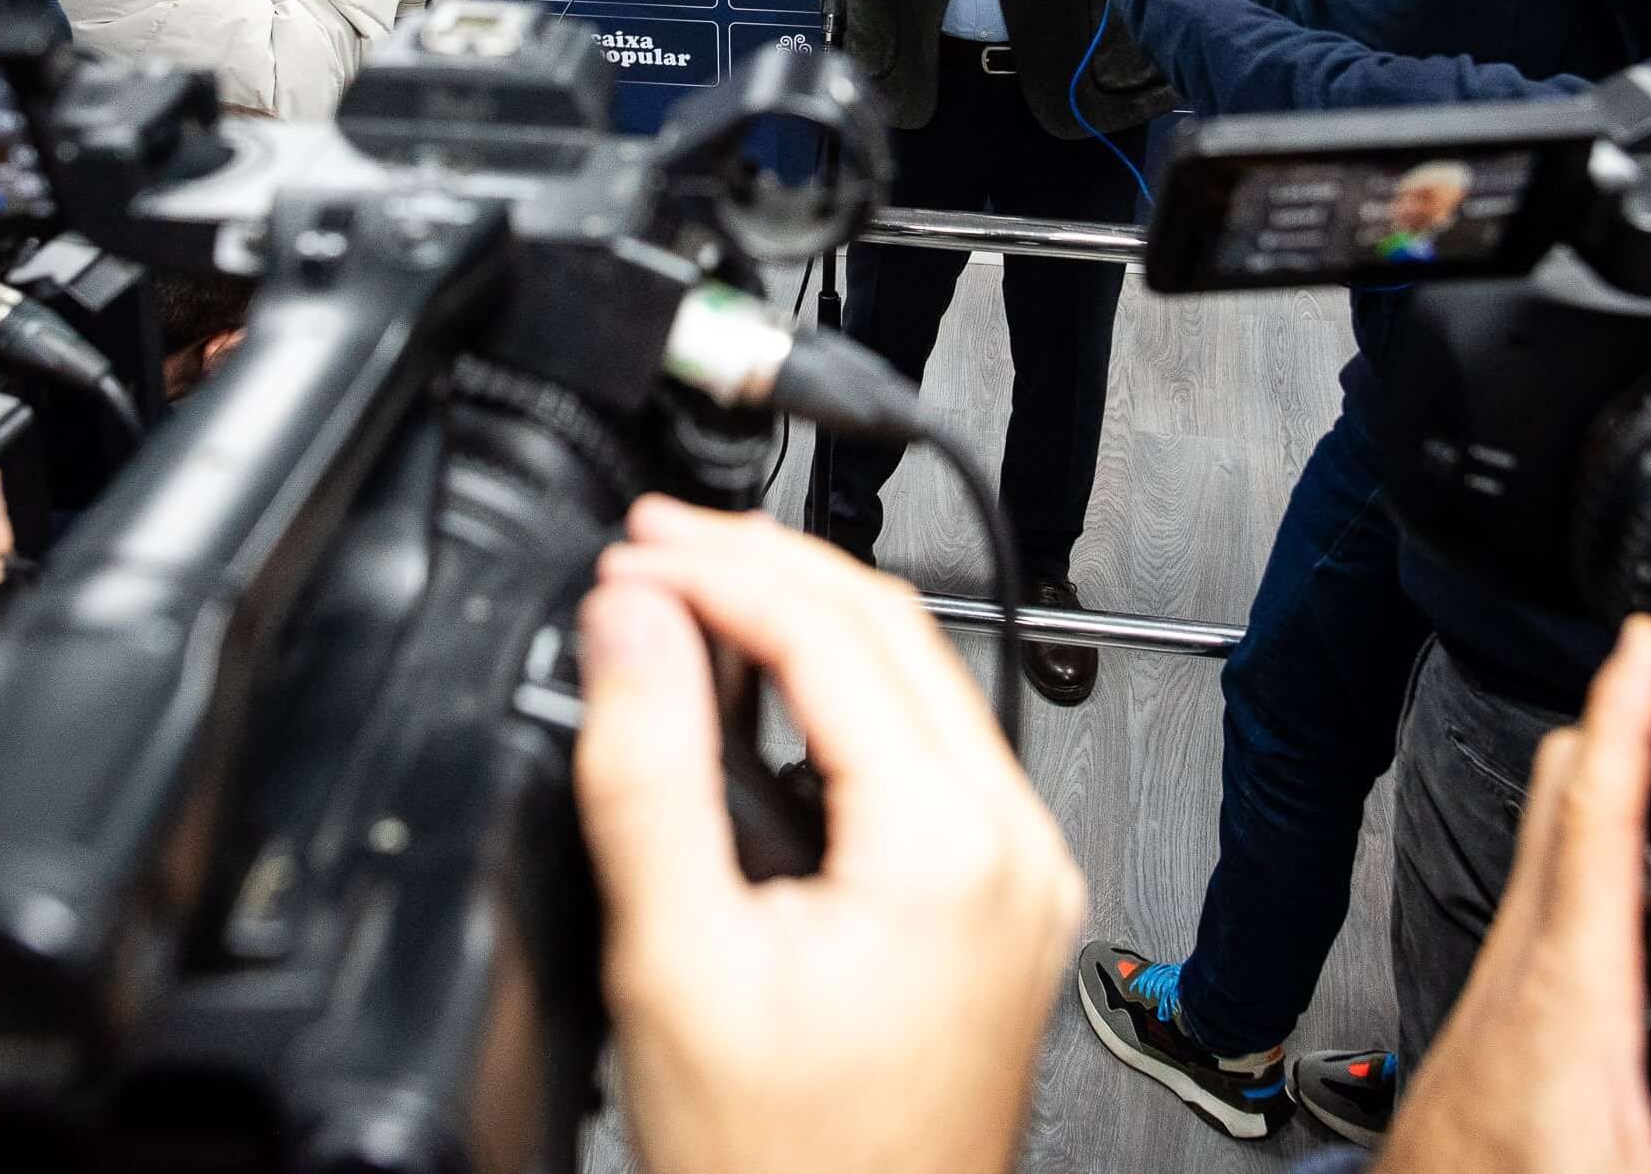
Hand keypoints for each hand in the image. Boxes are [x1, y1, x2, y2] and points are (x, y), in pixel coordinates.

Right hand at [576, 500, 1084, 1173]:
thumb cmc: (781, 1162)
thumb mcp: (678, 958)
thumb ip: (649, 769)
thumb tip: (629, 618)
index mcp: (946, 847)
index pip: (832, 632)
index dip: (717, 566)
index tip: (634, 545)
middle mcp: (1014, 849)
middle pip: (894, 630)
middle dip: (763, 565)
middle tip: (656, 540)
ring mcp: (1022, 879)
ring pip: (919, 681)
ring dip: (804, 623)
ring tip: (693, 599)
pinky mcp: (1006, 907)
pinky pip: (931, 753)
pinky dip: (843, 700)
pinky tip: (766, 696)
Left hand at [1381, 617, 1650, 1173]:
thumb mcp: (1645, 1173)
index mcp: (1571, 985)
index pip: (1597, 813)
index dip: (1625, 714)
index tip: (1644, 639)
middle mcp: (1524, 962)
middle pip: (1560, 797)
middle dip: (1613, 714)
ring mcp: (1502, 977)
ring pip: (1547, 838)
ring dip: (1603, 777)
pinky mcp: (1497, 1007)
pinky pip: (1543, 890)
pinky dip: (1586, 842)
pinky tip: (1615, 859)